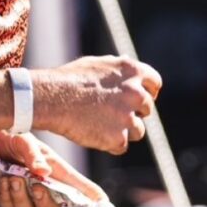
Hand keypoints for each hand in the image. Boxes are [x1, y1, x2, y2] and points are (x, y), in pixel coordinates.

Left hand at [0, 131, 108, 206]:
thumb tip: (43, 171)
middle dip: (45, 204)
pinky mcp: (8, 201)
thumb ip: (34, 155)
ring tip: (13, 176)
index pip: (80, 190)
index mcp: (58, 175)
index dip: (94, 199)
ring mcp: (26, 198)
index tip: (103, 205)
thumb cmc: (14, 139)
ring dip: (20, 196)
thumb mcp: (25, 141)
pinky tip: (4, 180)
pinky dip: (6, 196)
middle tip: (36, 186)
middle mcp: (45, 190)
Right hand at [33, 56, 161, 153]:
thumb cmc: (69, 79)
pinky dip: (110, 144)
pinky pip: (121, 146)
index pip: (155, 84)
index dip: (147, 92)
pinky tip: (94, 136)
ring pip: (138, 130)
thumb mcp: (97, 64)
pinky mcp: (118, 137)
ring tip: (100, 126)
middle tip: (112, 115)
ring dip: (124, 131)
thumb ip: (117, 66)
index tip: (137, 100)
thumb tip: (128, 61)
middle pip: (147, 109)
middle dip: (134, 113)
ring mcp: (128, 116)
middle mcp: (136, 93)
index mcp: (133, 71)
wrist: (51, 99)